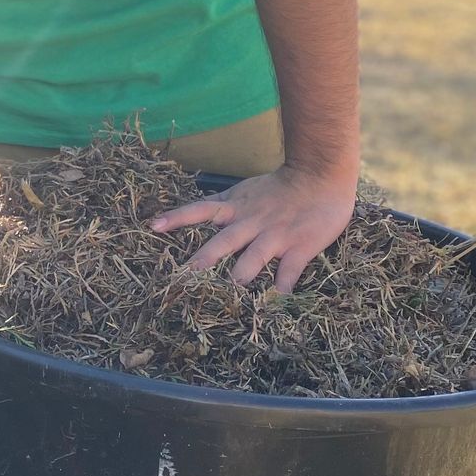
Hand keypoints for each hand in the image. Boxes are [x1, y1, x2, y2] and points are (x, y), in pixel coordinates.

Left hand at [148, 164, 355, 294]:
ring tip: (229, 292)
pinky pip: (288, 272)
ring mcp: (274, 236)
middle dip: (204, 260)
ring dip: (240, 276)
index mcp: (235, 209)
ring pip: (252, 259)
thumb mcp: (245, 192)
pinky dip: (281, 288)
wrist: (322, 174)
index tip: (153, 227)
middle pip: (222, 242)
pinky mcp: (299, 247)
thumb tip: (196, 217)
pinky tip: (276, 302)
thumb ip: (223, 206)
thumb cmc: (282, 187)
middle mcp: (250, 223)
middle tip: (186, 276)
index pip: (200, 210)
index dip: (177, 218)